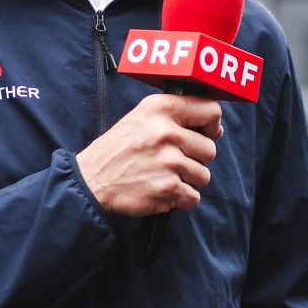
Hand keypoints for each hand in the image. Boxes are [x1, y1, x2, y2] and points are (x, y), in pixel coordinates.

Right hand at [76, 93, 222, 216]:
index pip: (211, 110)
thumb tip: (216, 128)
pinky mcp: (169, 188)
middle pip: (210, 149)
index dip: (212, 125)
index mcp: (161, 109)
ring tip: (162, 176)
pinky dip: (180, 199)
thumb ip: (176, 117)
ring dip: (187, 181)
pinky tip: (160, 190)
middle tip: (171, 162)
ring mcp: (169, 162)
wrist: (91, 181)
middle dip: (195, 159)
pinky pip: (193, 197)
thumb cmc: (118, 150)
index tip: (206, 133)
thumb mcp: (141, 118)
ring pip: (203, 176)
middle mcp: (167, 132)